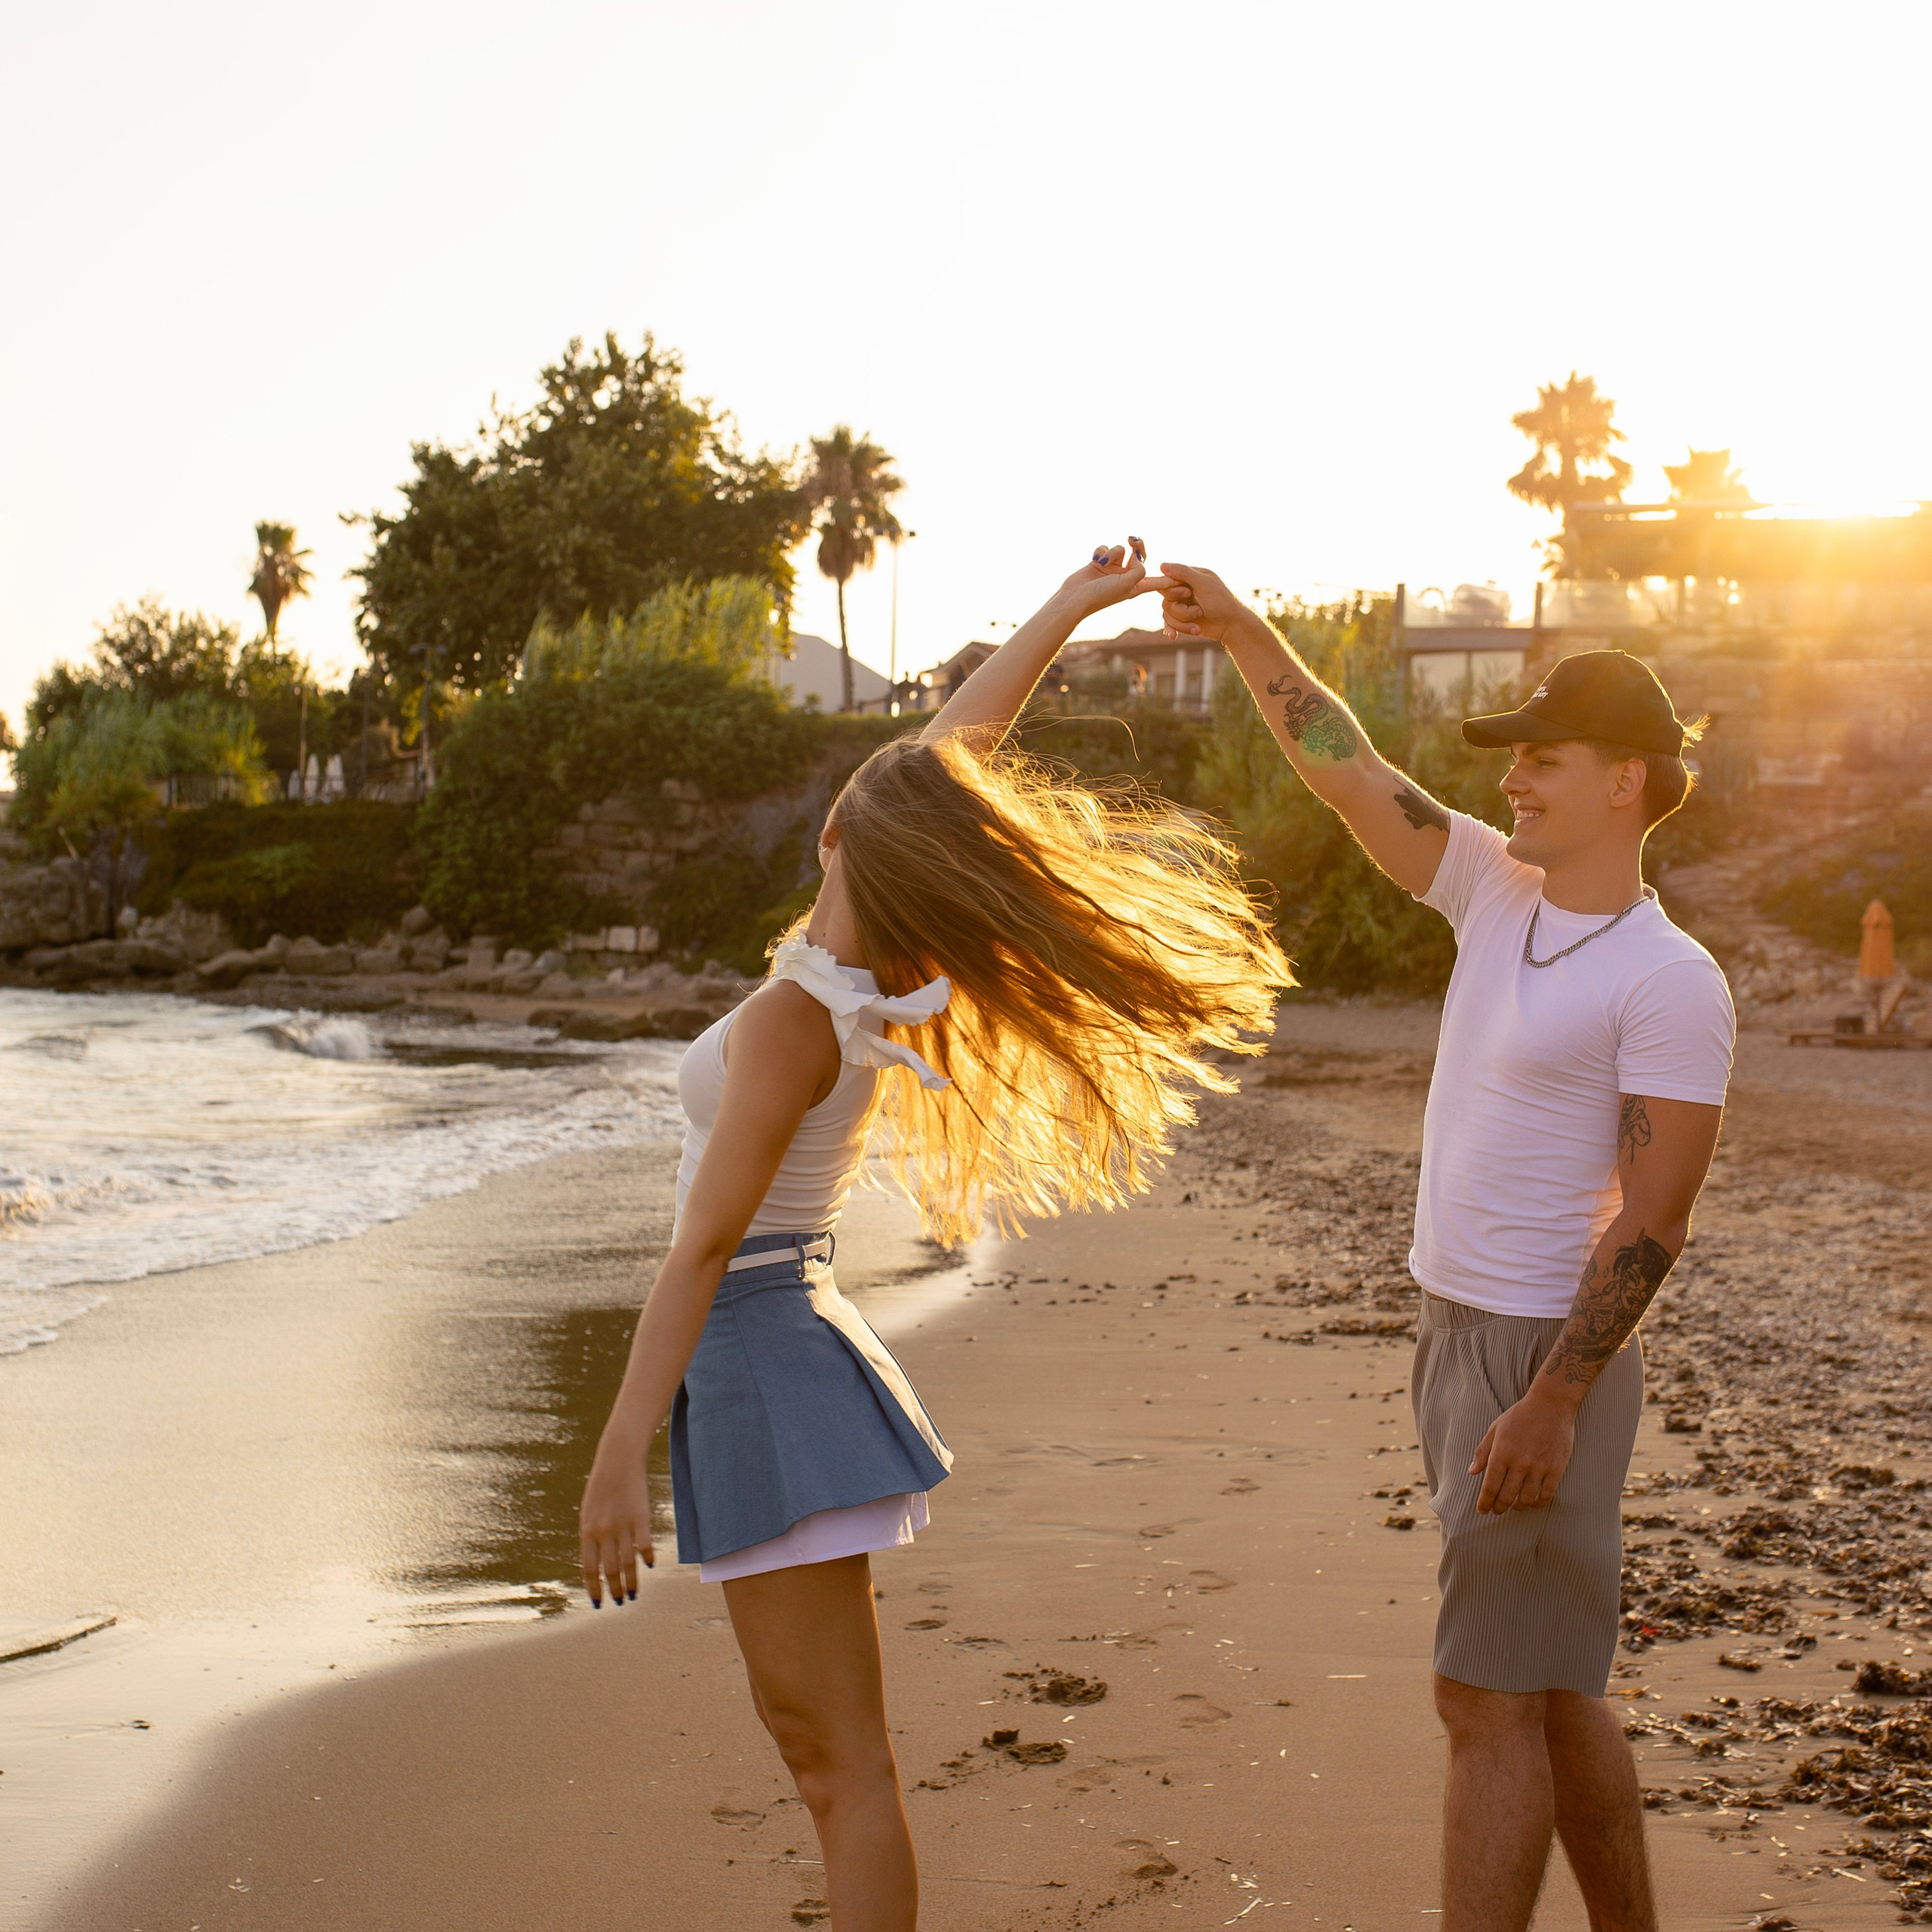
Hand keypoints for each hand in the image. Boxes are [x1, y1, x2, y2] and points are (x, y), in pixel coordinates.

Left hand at [579, 1440, 653, 1604]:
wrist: (618, 1459)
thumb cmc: (601, 1487)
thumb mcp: (589, 1512)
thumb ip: (591, 1537)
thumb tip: (595, 1564)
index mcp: (587, 1531)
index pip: (589, 1569)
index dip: (594, 1589)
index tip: (599, 1604)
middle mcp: (604, 1531)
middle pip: (610, 1570)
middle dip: (615, 1590)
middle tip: (621, 1602)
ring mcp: (623, 1524)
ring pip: (628, 1562)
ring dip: (631, 1582)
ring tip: (634, 1594)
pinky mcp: (641, 1516)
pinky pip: (645, 1544)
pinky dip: (647, 1557)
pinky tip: (649, 1565)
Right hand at [1055, 542, 1171, 621]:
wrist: (1075, 598)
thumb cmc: (1101, 596)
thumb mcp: (1127, 584)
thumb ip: (1138, 569)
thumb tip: (1137, 557)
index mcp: (1135, 587)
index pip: (1158, 581)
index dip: (1170, 580)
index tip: (1184, 582)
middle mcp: (1125, 577)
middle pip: (1140, 556)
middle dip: (1138, 546)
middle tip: (1134, 540)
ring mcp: (1112, 569)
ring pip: (1121, 549)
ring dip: (1113, 551)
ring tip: (1104, 561)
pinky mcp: (1100, 563)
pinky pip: (1106, 548)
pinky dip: (1101, 551)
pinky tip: (1095, 559)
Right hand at [1157, 561, 1248, 640]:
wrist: (1231, 626)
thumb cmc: (1222, 602)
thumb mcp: (1204, 583)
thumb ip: (1183, 573)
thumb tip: (1162, 565)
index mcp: (1189, 577)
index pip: (1167, 580)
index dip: (1173, 589)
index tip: (1187, 593)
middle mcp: (1183, 591)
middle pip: (1166, 600)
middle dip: (1181, 609)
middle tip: (1199, 610)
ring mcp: (1182, 606)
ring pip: (1167, 614)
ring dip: (1183, 622)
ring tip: (1198, 624)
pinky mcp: (1181, 620)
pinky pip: (1168, 624)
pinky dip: (1172, 630)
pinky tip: (1173, 636)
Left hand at [1469, 1383, 1578, 1513]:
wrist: (1551, 1405)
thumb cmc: (1520, 1415)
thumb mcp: (1495, 1429)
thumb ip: (1483, 1451)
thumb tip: (1472, 1471)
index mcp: (1501, 1453)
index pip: (1490, 1487)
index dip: (1485, 1502)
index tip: (1482, 1510)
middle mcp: (1519, 1463)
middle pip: (1507, 1497)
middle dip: (1499, 1508)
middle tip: (1496, 1510)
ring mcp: (1539, 1467)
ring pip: (1527, 1499)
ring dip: (1518, 1507)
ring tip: (1514, 1506)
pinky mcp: (1556, 1469)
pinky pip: (1547, 1495)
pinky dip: (1538, 1504)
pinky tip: (1533, 1503)